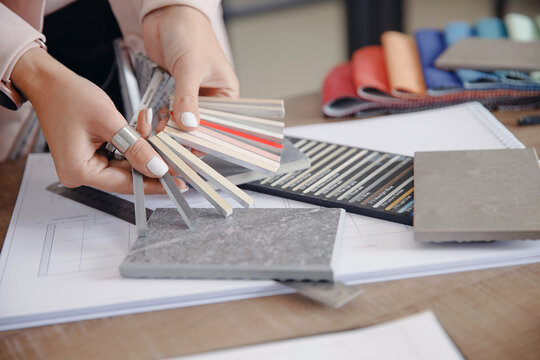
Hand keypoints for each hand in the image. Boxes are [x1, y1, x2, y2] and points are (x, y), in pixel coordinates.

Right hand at [11, 47, 186, 193]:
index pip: (126, 184)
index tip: (178, 182)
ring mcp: (83, 166)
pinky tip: (143, 133)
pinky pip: (117, 157)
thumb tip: (158, 167)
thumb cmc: (69, 96)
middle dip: (151, 163)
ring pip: (125, 167)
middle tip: (176, 158)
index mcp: (80, 171)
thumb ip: (136, 148)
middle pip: (126, 177)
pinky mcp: (88, 157)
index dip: (155, 182)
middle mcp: (79, 174)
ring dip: (142, 151)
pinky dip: (132, 146)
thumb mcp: (110, 122)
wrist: (49, 82)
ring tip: (156, 135)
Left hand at [142, 5, 238, 130]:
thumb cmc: (190, 33)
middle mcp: (209, 99)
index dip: (205, 138)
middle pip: (198, 128)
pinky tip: (151, 120)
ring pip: (180, 124)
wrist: (166, 15)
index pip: (219, 125)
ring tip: (157, 130)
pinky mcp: (171, 94)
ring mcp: (189, 98)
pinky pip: (166, 114)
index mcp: (226, 94)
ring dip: (167, 128)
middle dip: (182, 135)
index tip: (190, 148)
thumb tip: (188, 125)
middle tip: (169, 142)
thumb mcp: (190, 67)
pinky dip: (158, 119)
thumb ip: (187, 98)